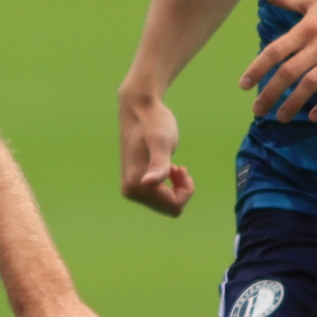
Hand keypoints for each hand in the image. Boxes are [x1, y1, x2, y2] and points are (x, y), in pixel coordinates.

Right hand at [119, 85, 193, 216]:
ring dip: (176, 186)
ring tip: (175, 166)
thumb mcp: (162, 142)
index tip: (182, 168)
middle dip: (180, 189)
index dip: (185, 190)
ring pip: (166, 203)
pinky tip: (170, 168)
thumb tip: (147, 184)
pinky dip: (170, 185)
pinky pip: (160, 198)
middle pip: (170, 208)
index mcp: (137, 185)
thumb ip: (159, 164)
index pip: (173, 206)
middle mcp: (130, 191)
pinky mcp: (136, 184)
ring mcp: (131, 189)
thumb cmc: (154, 122)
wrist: (139, 109)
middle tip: (180, 166)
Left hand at [243, 0, 316, 122]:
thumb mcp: (315, 0)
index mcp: (308, 27)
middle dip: (270, 94)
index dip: (257, 69)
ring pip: (311, 84)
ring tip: (281, 117)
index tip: (244, 86)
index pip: (276, 50)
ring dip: (293, 104)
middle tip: (258, 111)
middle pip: (289, 72)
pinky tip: (314, 116)